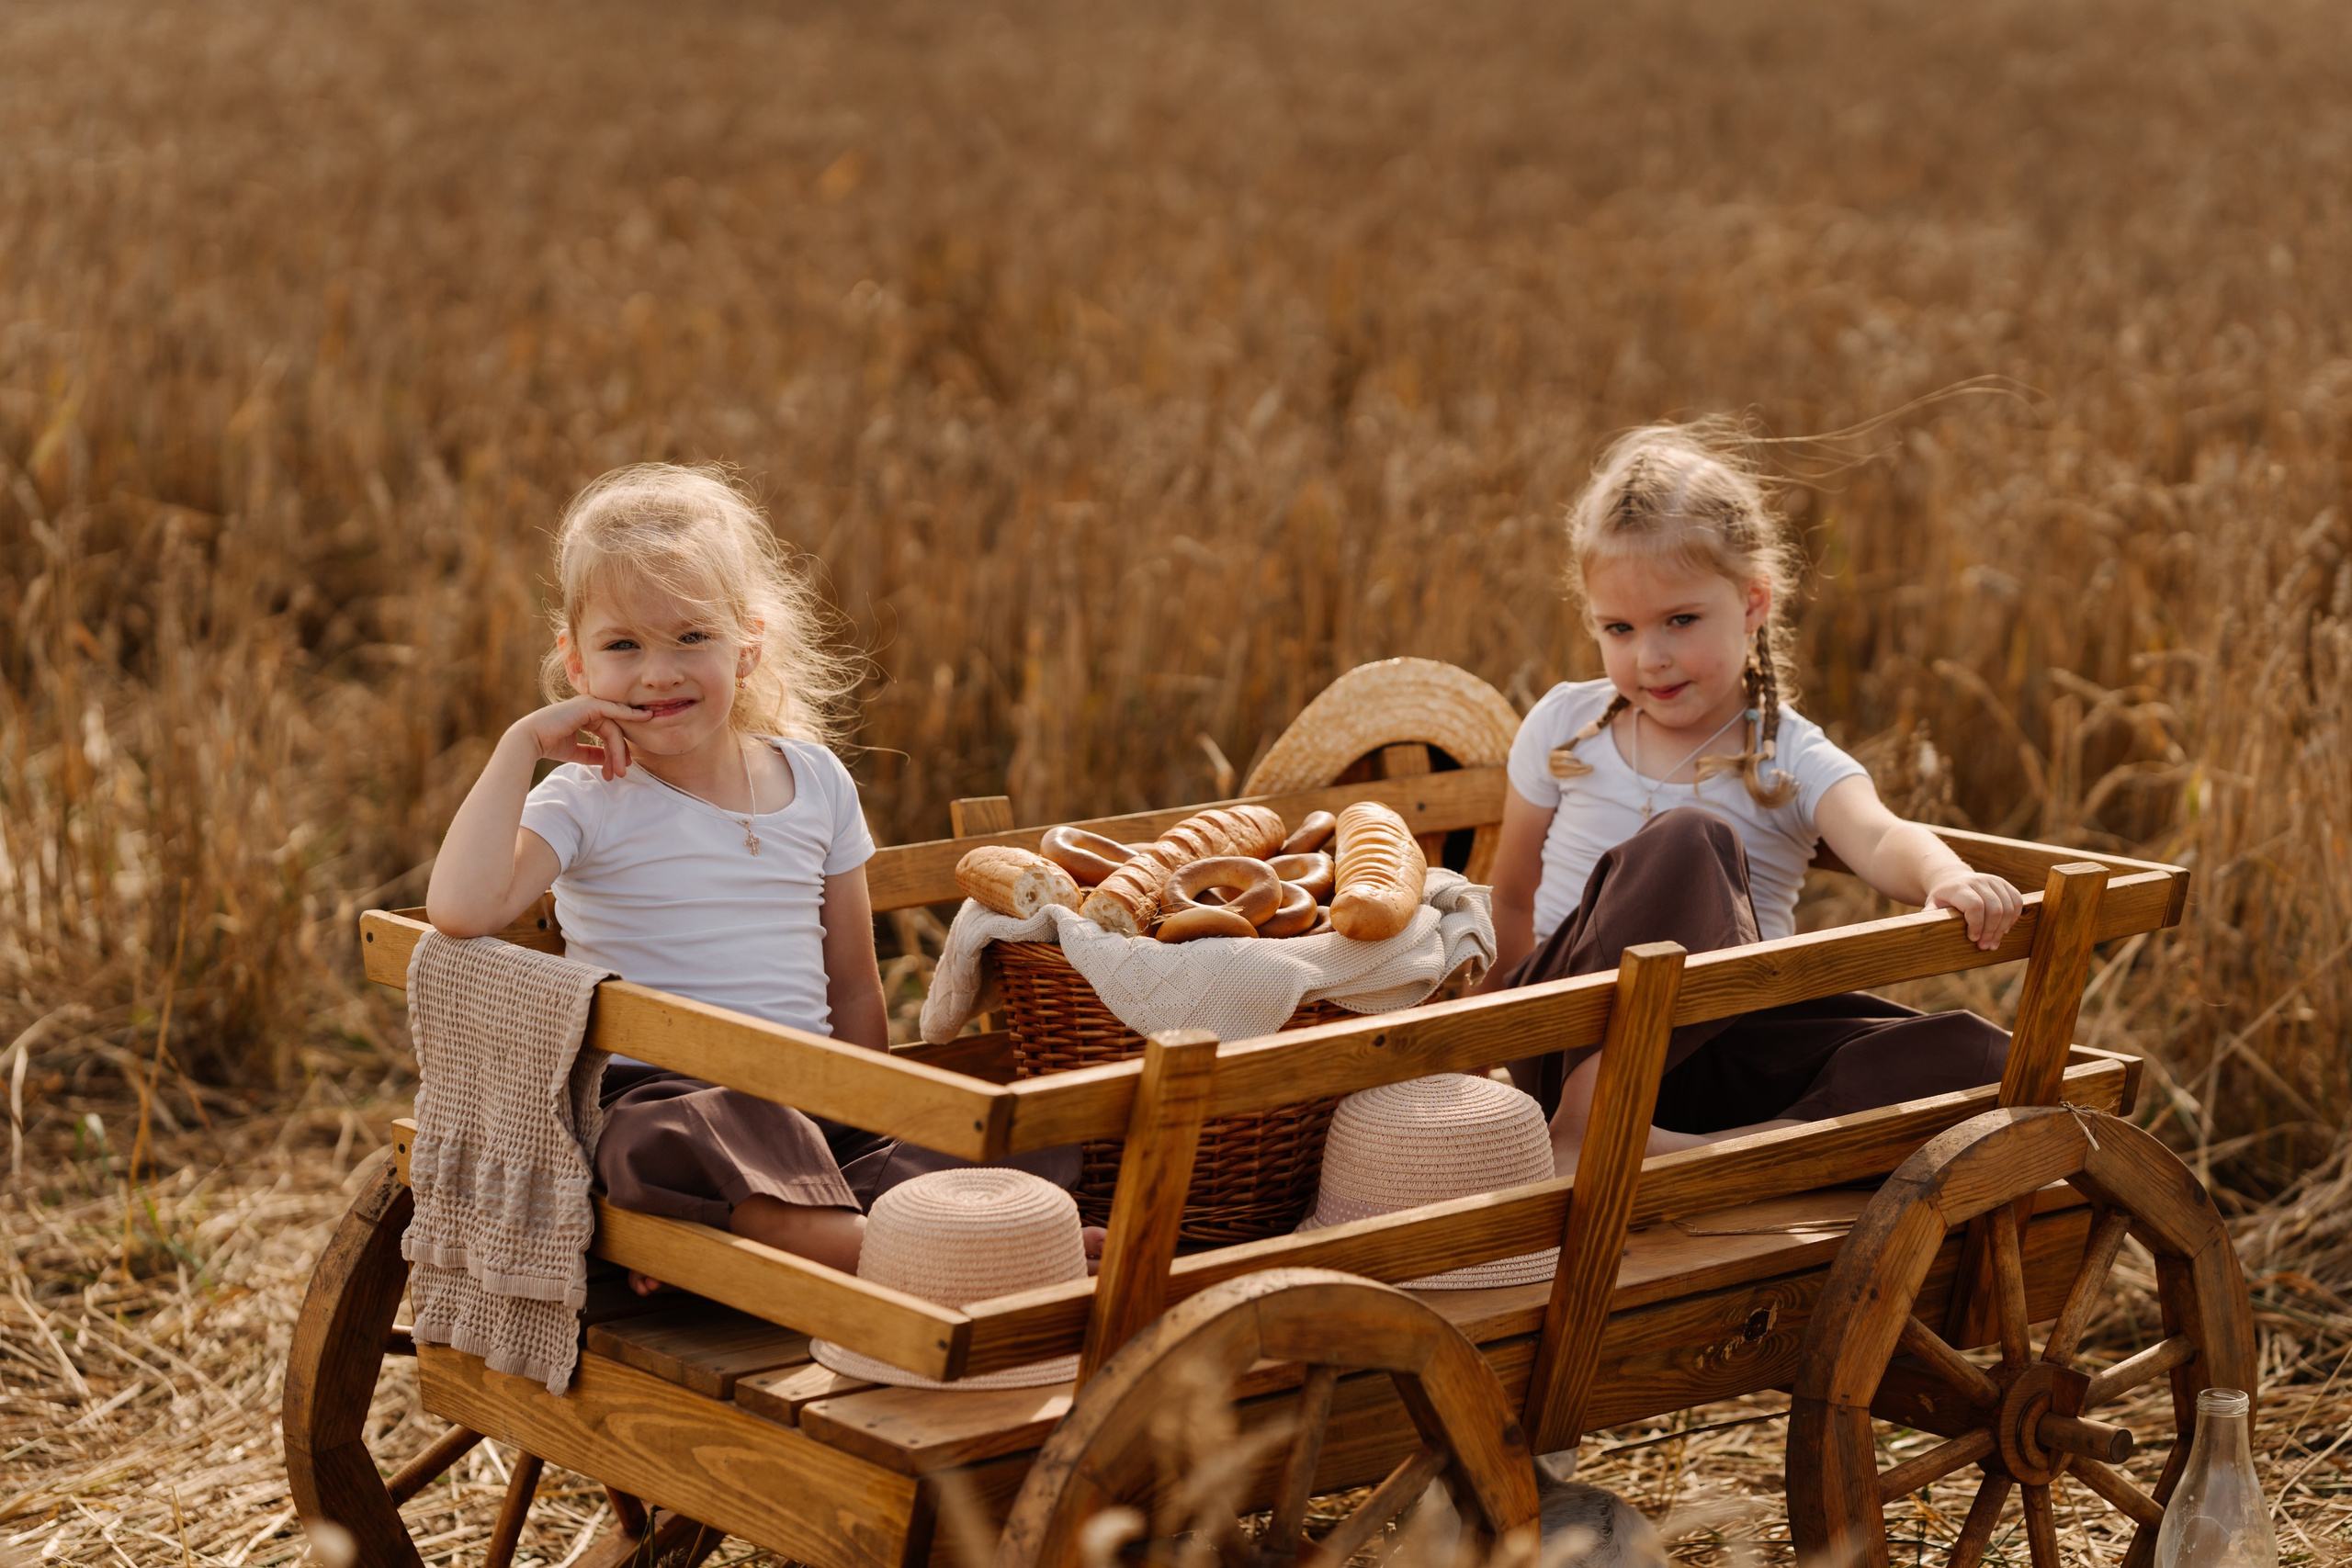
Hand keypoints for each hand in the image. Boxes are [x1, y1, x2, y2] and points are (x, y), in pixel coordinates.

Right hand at [511, 695, 642, 780]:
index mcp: (585, 716)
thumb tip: (609, 760)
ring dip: (619, 751)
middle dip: (619, 755)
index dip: (615, 753)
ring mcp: (590, 704)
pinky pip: (615, 712)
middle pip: (614, 732)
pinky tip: (644, 720)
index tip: (617, 772)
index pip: (608, 734)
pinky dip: (630, 716)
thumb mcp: (576, 752)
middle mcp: (590, 707)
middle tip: (621, 774)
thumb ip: (592, 754)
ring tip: (620, 771)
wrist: (530, 740)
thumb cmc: (548, 744)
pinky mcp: (590, 705)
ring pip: (614, 729)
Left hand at [1926, 871, 2024, 950]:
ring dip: (2003, 928)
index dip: (1977, 925)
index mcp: (1959, 887)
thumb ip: (1930, 913)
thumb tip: (1923, 925)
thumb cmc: (1943, 897)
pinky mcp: (2004, 883)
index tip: (1972, 939)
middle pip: (1995, 908)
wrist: (1952, 878)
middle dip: (1991, 931)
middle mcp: (1978, 881)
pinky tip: (2004, 929)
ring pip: (2008, 906)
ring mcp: (1993, 880)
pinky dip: (2014, 917)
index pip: (1975, 906)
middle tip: (1985, 947)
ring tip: (1994, 942)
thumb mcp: (1932, 904)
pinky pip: (2017, 901)